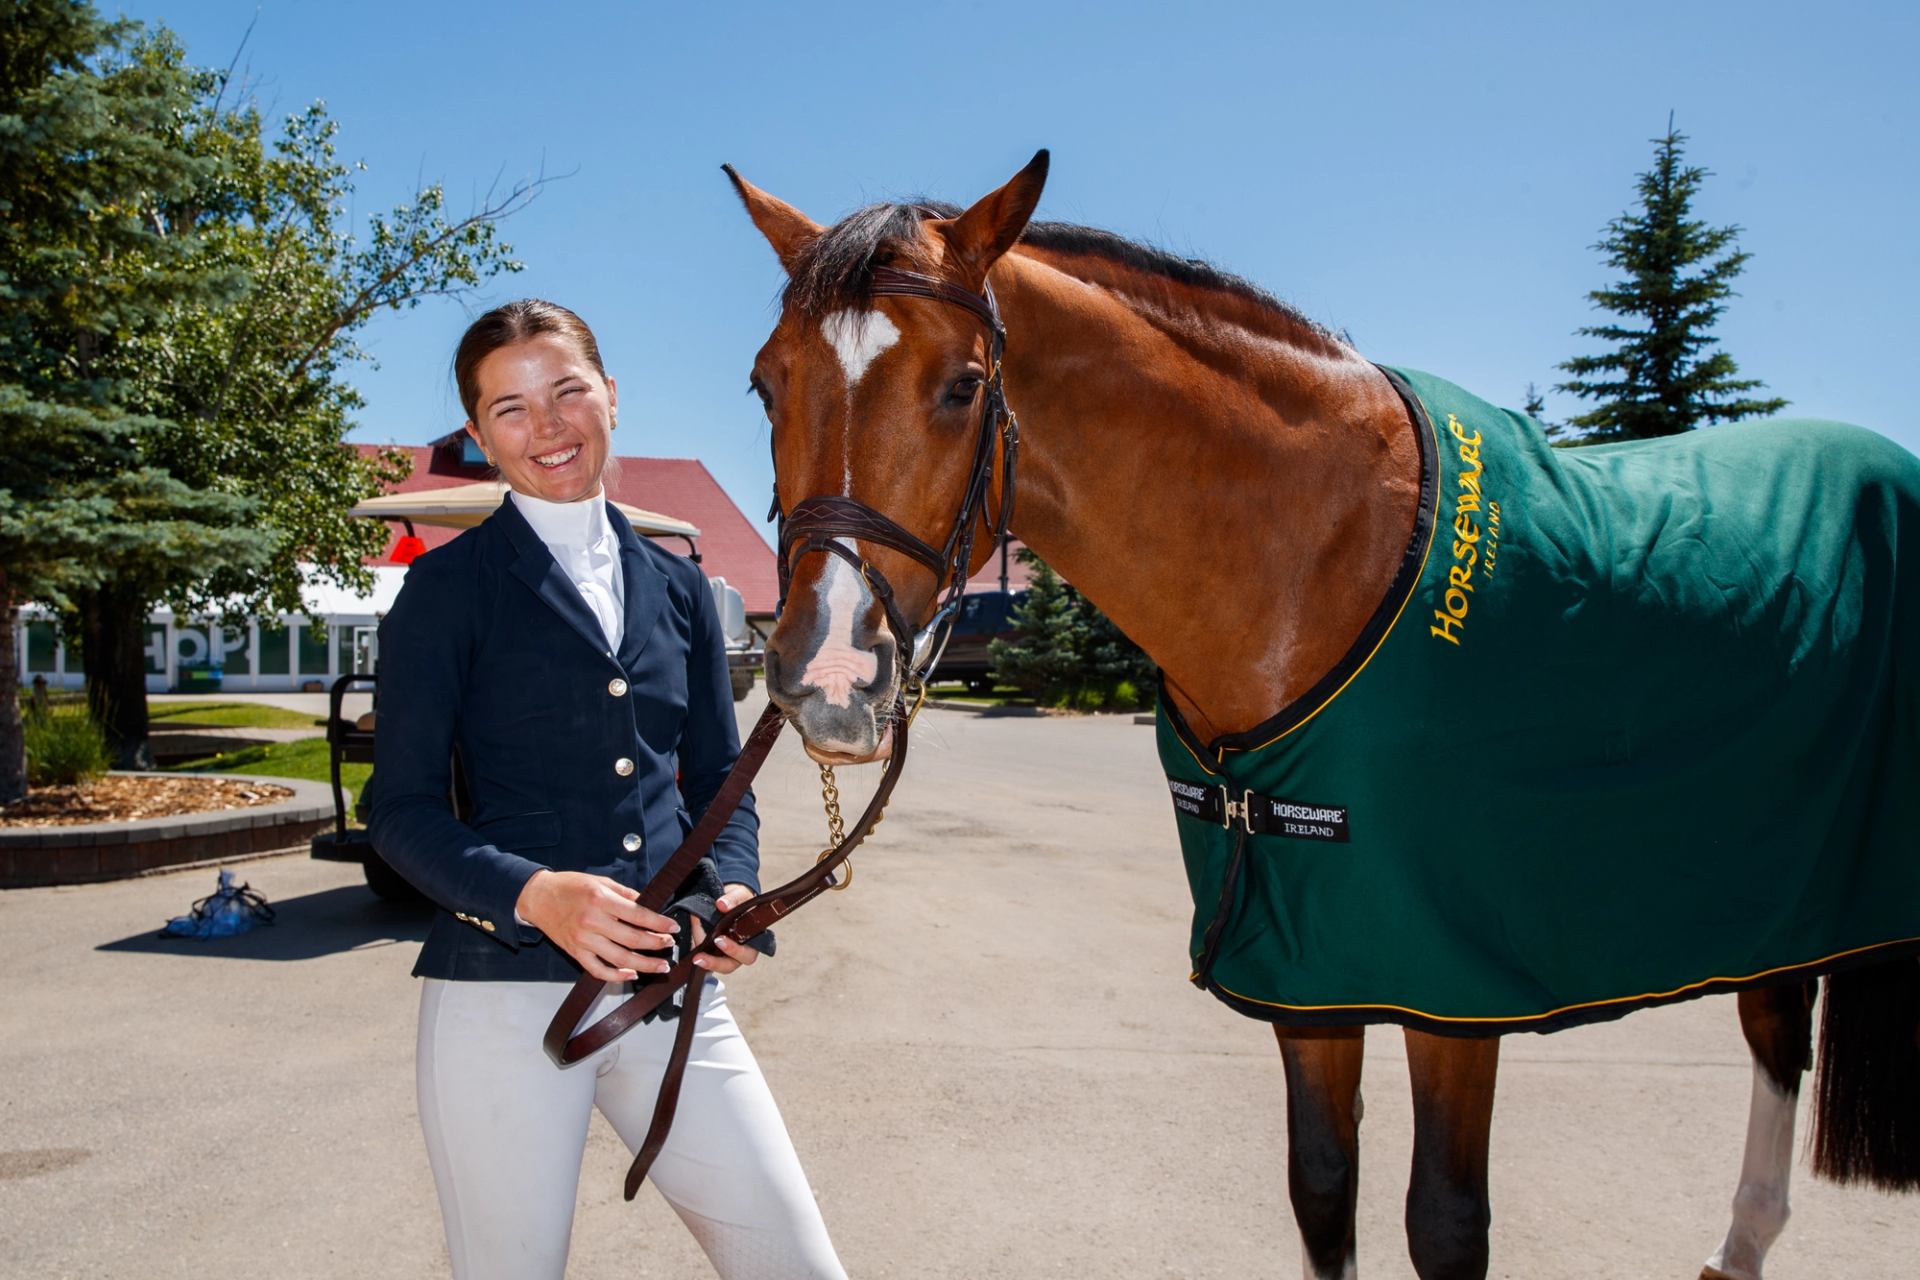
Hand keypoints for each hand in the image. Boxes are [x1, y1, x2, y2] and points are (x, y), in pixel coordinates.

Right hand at [514, 869, 679, 982]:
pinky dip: (616, 976)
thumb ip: (625, 893)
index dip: (659, 923)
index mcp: (601, 900)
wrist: (537, 897)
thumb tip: (647, 903)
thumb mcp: (600, 881)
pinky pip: (598, 970)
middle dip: (656, 944)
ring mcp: (583, 940)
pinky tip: (631, 974)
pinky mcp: (575, 953)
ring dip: (644, 965)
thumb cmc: (569, 886)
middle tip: (669, 945)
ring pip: (620, 959)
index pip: (638, 915)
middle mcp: (593, 922)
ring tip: (661, 966)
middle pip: (633, 939)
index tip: (672, 928)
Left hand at [691, 883, 763, 974]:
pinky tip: (692, 930)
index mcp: (753, 943)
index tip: (718, 940)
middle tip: (699, 957)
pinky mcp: (712, 952)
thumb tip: (722, 904)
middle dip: (714, 962)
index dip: (734, 951)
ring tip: (693, 947)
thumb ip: (734, 899)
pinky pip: (704, 955)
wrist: (731, 900)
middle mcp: (739, 953)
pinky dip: (696, 946)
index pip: (747, 955)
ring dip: (702, 958)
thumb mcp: (741, 896)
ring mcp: (724, 954)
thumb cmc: (742, 902)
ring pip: (714, 963)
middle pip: (728, 966)